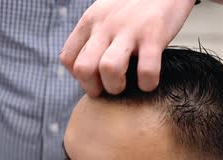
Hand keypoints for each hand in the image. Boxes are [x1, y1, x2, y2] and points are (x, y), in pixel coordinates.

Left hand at [60, 0, 195, 95]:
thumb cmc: (137, 3)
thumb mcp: (105, 12)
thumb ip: (95, 34)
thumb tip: (88, 66)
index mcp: (90, 21)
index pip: (68, 58)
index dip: (78, 77)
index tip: (94, 79)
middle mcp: (106, 25)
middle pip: (83, 68)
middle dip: (93, 88)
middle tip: (108, 88)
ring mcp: (130, 29)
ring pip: (108, 69)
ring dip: (116, 86)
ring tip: (126, 85)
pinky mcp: (154, 34)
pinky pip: (146, 69)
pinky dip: (147, 83)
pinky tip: (149, 81)